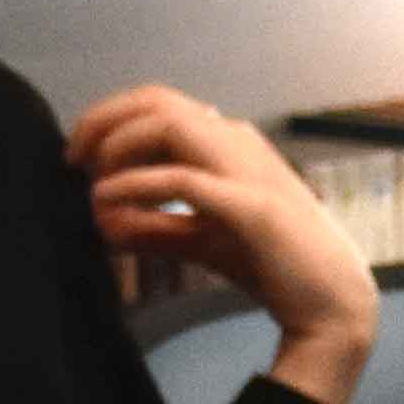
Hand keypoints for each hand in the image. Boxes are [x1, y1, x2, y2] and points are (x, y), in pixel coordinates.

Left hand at [67, 86, 383, 403]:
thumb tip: (104, 224)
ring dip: (118, 146)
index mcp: (231, 143)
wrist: (332, 303)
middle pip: (156, 100)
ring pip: (167, 123)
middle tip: (71, 157)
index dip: (111, 120)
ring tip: (92, 183)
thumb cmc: (274, 265)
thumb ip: (157, 228)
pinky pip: (181, 180)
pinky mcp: (251, 205)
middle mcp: (239, 142)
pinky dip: (134, 187)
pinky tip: (107, 204)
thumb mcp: (203, 241)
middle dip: (103, 119)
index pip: (160, 105)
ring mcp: (247, 168)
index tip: (80, 157)